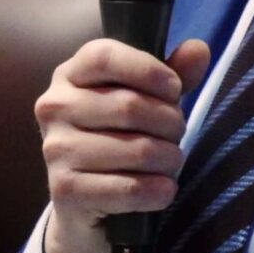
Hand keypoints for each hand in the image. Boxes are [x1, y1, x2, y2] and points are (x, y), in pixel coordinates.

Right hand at [34, 37, 211, 252]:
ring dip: (170, 159)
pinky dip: (159, 190)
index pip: (104, 57)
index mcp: (69, 75)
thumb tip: (199, 49)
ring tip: (171, 162)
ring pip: (137, 150)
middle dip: (170, 123)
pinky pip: (130, 188)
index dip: (147, 69)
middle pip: (129, 105)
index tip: (174, 89)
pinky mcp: (65, 190)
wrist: (83, 203)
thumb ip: (170, 74)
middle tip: (178, 135)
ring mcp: (55, 150)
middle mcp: (54, 107)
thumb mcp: (143, 100)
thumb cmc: (117, 138)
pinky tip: (163, 189)